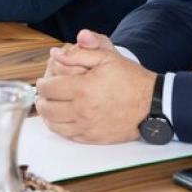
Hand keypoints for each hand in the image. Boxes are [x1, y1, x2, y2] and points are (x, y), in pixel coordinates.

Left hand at [36, 30, 156, 143]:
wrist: (150, 103)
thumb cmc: (130, 79)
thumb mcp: (107, 57)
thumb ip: (79, 54)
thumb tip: (56, 54)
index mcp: (83, 88)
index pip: (48, 88)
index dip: (41, 84)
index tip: (43, 81)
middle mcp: (81, 110)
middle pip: (47, 108)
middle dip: (41, 99)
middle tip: (44, 94)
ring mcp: (86, 126)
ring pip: (53, 124)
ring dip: (47, 115)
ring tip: (50, 106)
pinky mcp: (92, 138)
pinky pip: (66, 135)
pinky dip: (58, 127)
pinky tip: (61, 118)